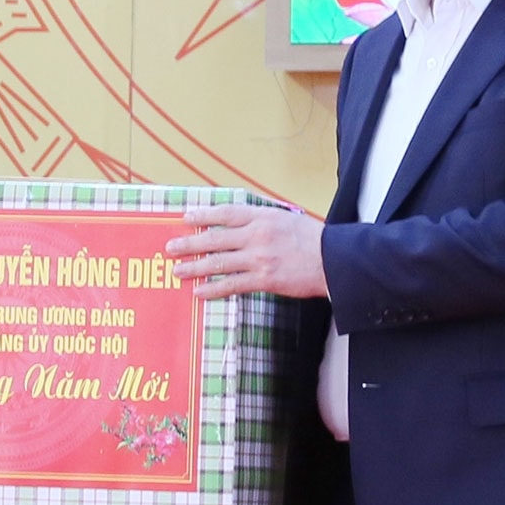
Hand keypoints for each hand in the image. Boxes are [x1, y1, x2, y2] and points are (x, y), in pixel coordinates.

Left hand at [166, 204, 328, 300]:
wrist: (334, 261)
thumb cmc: (313, 240)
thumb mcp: (286, 220)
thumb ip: (261, 220)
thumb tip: (238, 223)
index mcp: (263, 217)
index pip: (226, 214)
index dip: (204, 215)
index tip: (186, 217)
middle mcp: (257, 235)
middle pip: (215, 238)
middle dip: (189, 243)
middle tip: (170, 248)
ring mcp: (259, 258)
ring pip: (218, 262)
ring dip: (194, 267)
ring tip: (177, 271)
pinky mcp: (264, 279)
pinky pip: (232, 284)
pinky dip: (213, 288)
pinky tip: (199, 291)